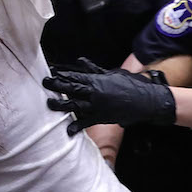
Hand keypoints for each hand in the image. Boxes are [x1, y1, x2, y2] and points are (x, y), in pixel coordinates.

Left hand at [44, 59, 175, 133]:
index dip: (62, 75)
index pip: (75, 77)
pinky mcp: (102, 118)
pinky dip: (76, 126)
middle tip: (44, 84)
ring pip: (74, 105)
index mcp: (97, 80)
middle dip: (57, 87)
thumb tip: (81, 61)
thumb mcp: (112, 73)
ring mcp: (97, 106)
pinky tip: (67, 130)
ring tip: (49, 104)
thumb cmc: (131, 84)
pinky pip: (86, 122)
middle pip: (71, 89)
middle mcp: (94, 93)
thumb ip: (95, 70)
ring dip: (60, 105)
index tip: (51, 73)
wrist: (147, 100)